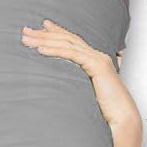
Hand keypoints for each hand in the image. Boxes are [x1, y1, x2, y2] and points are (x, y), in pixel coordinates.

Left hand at [21, 19, 141, 131]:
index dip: (57, 32)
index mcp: (94, 61)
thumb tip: (56, 91)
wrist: (122, 119)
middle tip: (24, 30)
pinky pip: (72, 55)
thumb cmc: (104, 113)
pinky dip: (55, 51)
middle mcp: (97, 56)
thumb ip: (73, 88)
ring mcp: (98, 59)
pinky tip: (40, 50)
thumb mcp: (83, 96)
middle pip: (67, 39)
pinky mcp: (98, 66)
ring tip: (27, 38)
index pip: (72, 42)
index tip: (41, 26)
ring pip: (68, 44)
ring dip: (45, 40)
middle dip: (44, 34)